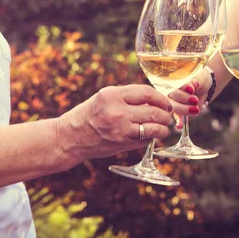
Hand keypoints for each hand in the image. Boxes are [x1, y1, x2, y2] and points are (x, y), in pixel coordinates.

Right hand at [56, 85, 173, 161]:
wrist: (71, 137)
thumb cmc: (90, 114)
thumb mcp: (106, 97)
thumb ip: (128, 96)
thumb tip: (156, 99)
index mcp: (112, 95)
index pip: (147, 93)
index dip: (161, 98)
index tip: (165, 102)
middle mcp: (117, 112)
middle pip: (154, 112)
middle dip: (166, 115)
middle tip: (167, 116)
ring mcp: (120, 130)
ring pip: (154, 129)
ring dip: (163, 128)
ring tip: (163, 127)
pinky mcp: (122, 144)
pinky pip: (145, 140)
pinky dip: (152, 138)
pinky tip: (151, 135)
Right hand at [168, 67, 212, 127]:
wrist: (204, 85)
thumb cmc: (200, 77)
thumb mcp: (200, 76)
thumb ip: (196, 80)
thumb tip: (192, 85)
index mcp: (171, 79)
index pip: (172, 83)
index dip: (181, 87)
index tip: (191, 89)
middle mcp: (168, 90)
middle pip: (170, 96)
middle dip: (183, 98)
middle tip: (195, 99)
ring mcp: (172, 101)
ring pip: (173, 107)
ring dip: (184, 109)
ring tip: (196, 109)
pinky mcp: (178, 110)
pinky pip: (176, 117)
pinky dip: (178, 121)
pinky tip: (180, 125)